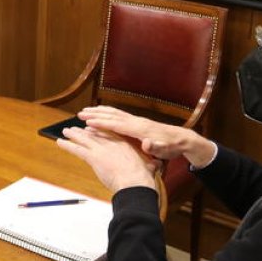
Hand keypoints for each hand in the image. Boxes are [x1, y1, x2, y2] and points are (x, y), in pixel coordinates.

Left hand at [56, 126, 158, 192]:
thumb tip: (155, 166)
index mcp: (125, 145)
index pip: (110, 134)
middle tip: (77, 128)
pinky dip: (67, 145)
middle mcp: (113, 143)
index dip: (101, 131)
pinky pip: (77, 149)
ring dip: (74, 135)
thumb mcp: (149, 167)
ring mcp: (102, 149)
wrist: (135, 183)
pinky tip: (60, 142)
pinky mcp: (94, 157)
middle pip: (96, 134)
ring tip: (66, 131)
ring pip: (84, 139)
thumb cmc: (143, 179)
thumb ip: (149, 165)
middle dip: (86, 131)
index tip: (95, 128)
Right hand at [80, 106, 215, 167]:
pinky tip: (101, 113)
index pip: (117, 125)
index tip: (88, 122)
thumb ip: (155, 147)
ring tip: (85, 110)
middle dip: (96, 114)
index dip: (102, 124)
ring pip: (114, 113)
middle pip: (113, 116)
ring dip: (99, 111)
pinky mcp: (137, 121)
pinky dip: (107, 112)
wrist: (181, 139)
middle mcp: (136, 121)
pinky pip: (119, 115)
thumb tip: (147, 143)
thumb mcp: (165, 150)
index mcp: (140, 129)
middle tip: (80, 114)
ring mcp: (136, 120)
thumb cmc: (171, 147)